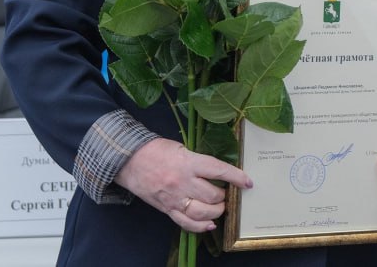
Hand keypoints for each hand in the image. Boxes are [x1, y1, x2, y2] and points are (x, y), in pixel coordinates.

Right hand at [114, 138, 252, 232]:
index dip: (236, 177)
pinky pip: (186, 223)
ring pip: (203, 212)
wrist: (129, 160)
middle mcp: (183, 182)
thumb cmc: (156, 150)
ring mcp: (174, 198)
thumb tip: (217, 171)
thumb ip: (198, 161)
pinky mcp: (167, 209)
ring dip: (216, 211)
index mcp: (188, 162)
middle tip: (227, 193)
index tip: (248, 182)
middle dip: (224, 196)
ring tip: (219, 206)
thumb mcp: (181, 148)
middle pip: (213, 195)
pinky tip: (209, 224)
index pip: (218, 170)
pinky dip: (200, 227)